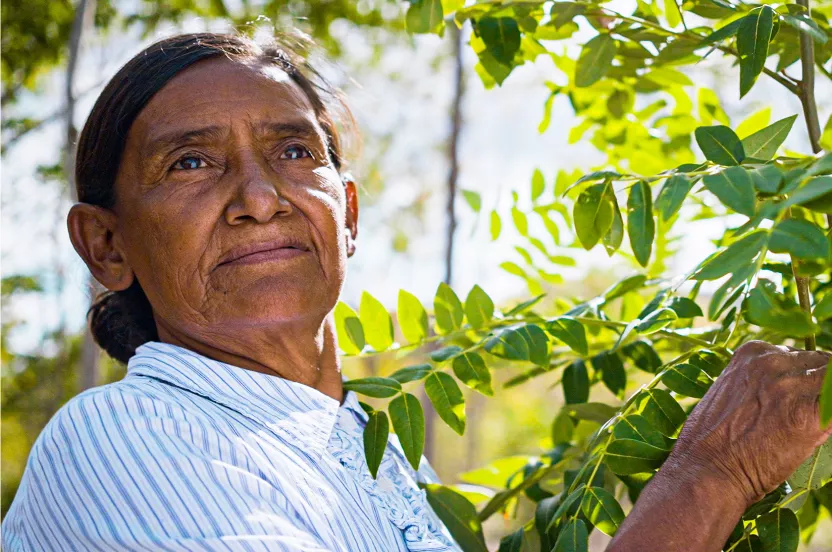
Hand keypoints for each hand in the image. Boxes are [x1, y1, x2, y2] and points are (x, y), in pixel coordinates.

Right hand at [667, 340, 831, 507]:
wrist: (706, 470)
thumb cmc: (713, 440)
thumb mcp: (732, 393)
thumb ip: (762, 382)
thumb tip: (796, 388)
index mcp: (753, 352)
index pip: (802, 356)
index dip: (808, 378)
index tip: (803, 398)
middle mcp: (773, 361)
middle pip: (822, 364)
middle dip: (820, 388)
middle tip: (803, 415)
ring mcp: (791, 386)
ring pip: (831, 382)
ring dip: (825, 402)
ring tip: (804, 427)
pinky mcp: (808, 414)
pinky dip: (829, 419)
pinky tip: (814, 433)